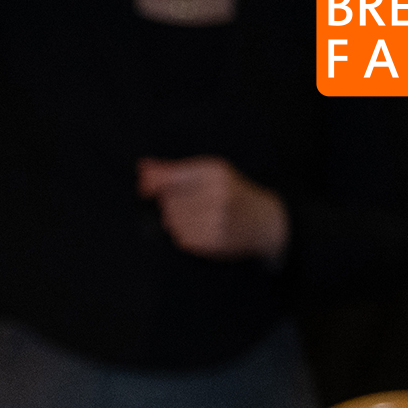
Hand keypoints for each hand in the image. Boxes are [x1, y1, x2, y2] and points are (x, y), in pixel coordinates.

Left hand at [137, 157, 289, 262]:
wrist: (265, 221)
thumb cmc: (232, 193)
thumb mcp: (209, 173)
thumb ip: (173, 170)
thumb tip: (142, 167)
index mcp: (215, 172)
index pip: (169, 177)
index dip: (152, 183)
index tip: (144, 188)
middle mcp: (216, 194)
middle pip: (167, 200)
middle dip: (169, 202)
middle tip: (189, 202)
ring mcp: (215, 219)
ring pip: (171, 220)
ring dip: (175, 219)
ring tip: (197, 215)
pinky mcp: (213, 240)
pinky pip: (180, 237)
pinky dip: (184, 234)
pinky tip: (200, 228)